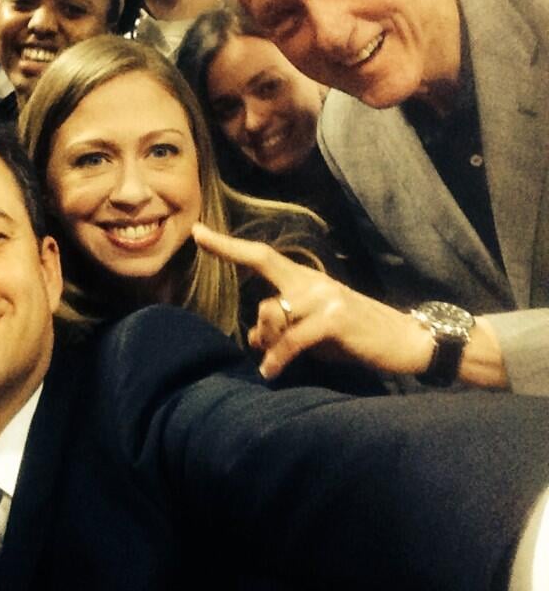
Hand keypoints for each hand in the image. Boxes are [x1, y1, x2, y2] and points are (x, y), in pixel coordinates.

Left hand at [191, 223, 433, 379]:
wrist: (408, 341)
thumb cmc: (357, 337)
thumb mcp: (315, 332)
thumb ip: (284, 328)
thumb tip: (252, 337)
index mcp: (306, 280)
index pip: (260, 256)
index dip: (227, 246)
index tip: (198, 233)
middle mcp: (312, 282)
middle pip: (263, 299)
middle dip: (261, 330)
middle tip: (266, 349)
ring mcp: (324, 298)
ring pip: (274, 318)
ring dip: (272, 345)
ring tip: (278, 363)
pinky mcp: (333, 320)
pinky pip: (291, 341)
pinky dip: (279, 359)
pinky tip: (271, 372)